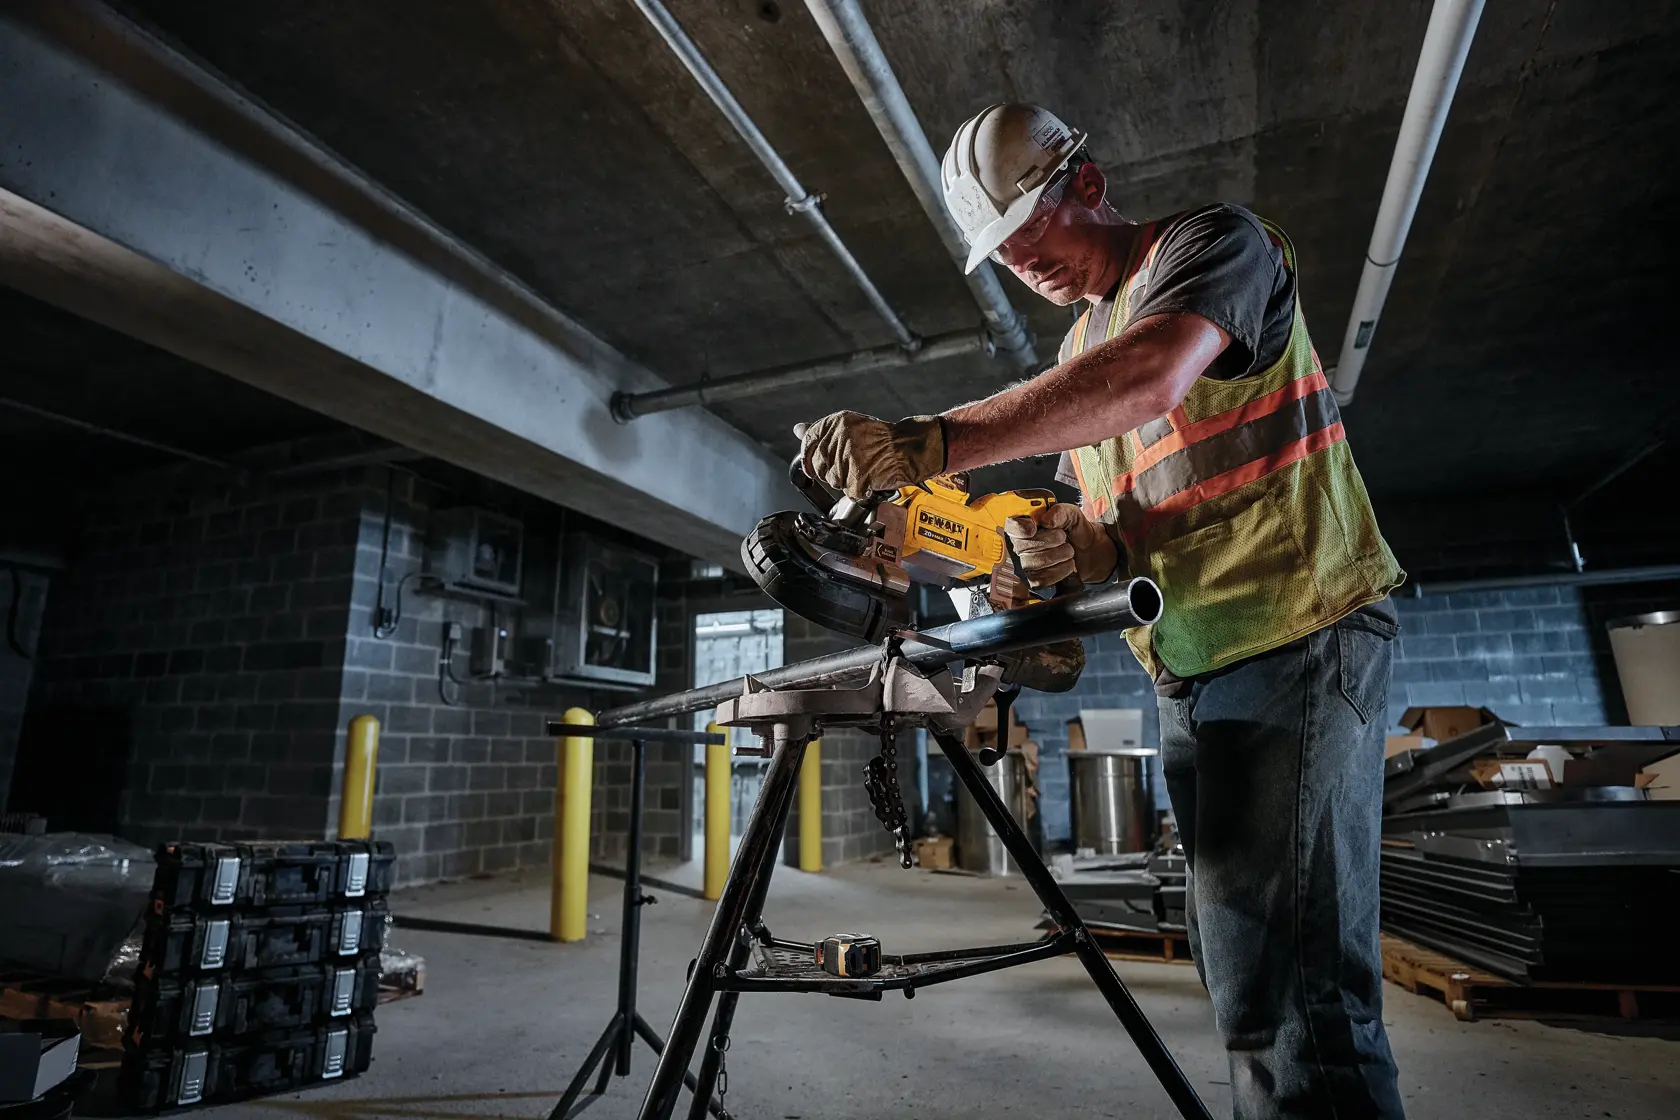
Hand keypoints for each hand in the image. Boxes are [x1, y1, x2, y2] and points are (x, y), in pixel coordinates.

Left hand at [798, 411, 945, 499]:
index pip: (808, 443)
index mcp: (837, 423)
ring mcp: (850, 457)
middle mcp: (841, 437)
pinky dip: (860, 490)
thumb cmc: (882, 438)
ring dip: (847, 481)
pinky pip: (850, 491)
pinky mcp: (859, 475)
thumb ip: (822, 431)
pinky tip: (869, 478)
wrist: (909, 447)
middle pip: (818, 466)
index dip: (809, 458)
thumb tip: (798, 430)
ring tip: (863, 469)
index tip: (816, 464)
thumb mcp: (850, 426)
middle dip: (831, 471)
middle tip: (851, 465)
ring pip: (833, 481)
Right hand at [1004, 503, 1117, 588]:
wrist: (1088, 552)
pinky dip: (1059, 570)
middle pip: (1024, 546)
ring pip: (1033, 562)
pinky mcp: (1035, 580)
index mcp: (1026, 524)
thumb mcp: (1072, 515)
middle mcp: (1022, 544)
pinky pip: (1041, 578)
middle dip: (1049, 540)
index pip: (1011, 526)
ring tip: (1068, 550)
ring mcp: (1026, 564)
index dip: (1019, 528)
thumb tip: (1046, 519)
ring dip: (1057, 555)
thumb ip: (1061, 511)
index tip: (1033, 528)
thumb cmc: (1074, 531)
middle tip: (1063, 537)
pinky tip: (1067, 564)